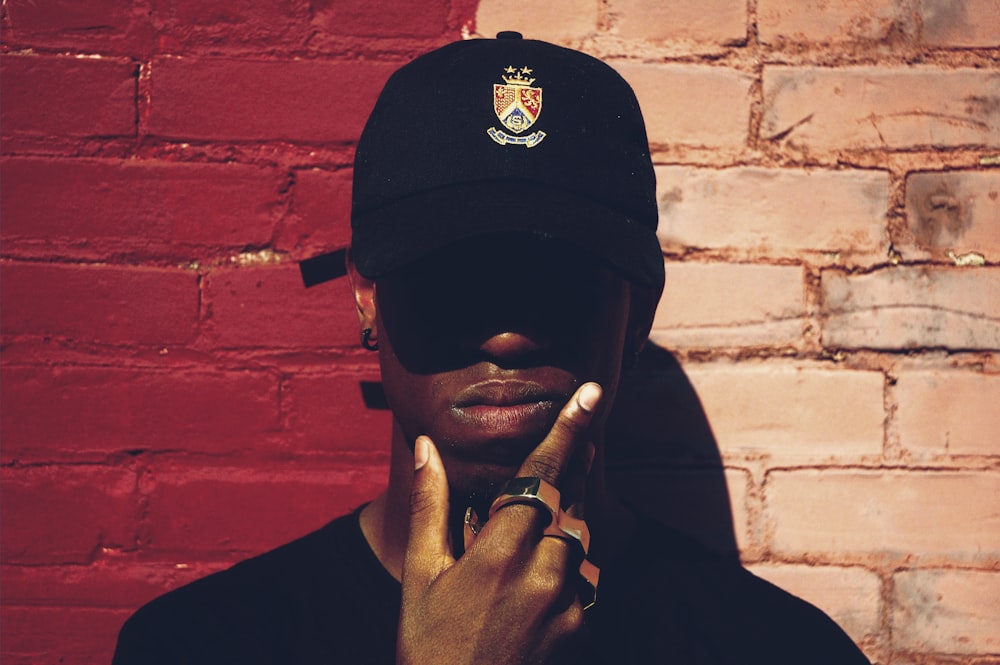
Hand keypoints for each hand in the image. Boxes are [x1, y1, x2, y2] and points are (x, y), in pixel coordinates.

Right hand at [397, 382, 601, 664]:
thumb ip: (430, 504)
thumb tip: (427, 447)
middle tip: (578, 438)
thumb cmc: (430, 645)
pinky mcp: (580, 625)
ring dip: (566, 518)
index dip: (567, 430)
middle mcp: (544, 571)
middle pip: (572, 500)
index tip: (590, 393)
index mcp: (501, 550)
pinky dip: (564, 562)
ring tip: (535, 521)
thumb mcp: (422, 574)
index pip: (543, 475)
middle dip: (571, 469)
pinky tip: (533, 576)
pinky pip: (582, 576)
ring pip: (580, 536)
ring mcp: (568, 601)